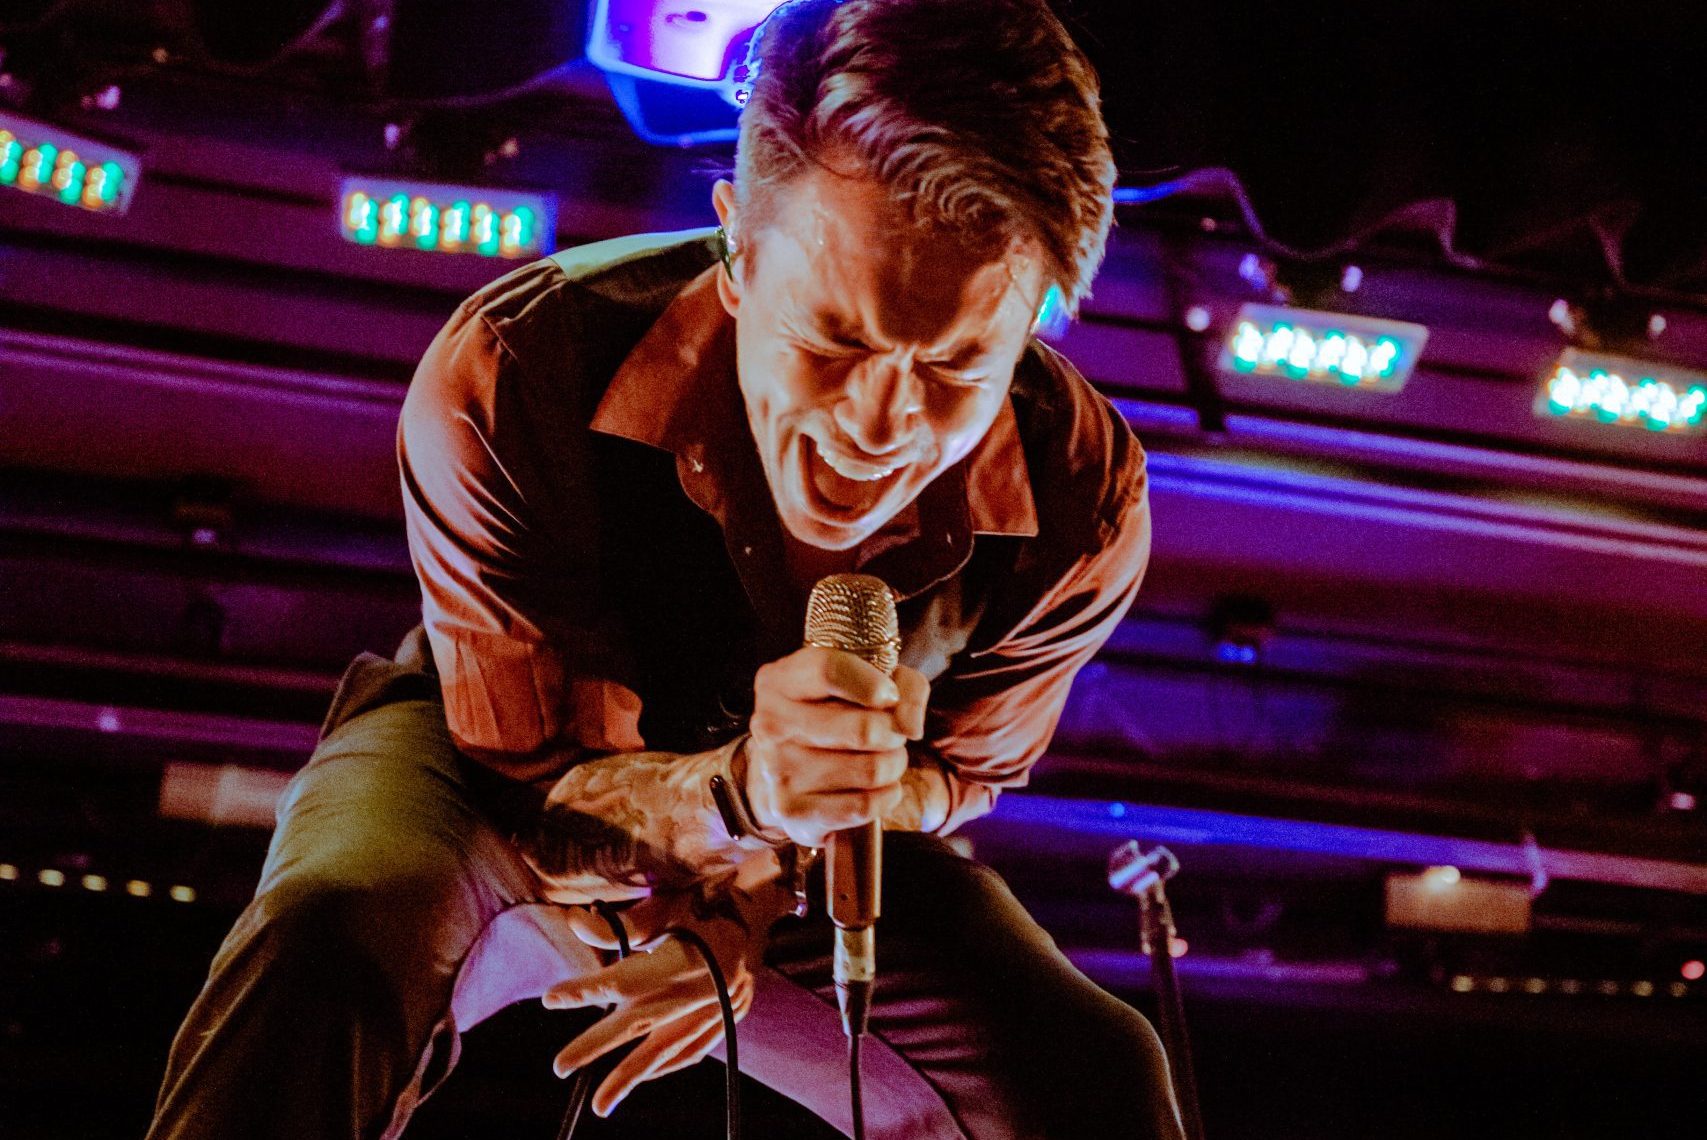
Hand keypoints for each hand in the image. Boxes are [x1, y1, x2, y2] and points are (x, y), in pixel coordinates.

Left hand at [542, 884, 785, 1116]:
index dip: (582, 991)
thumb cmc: (709, 897)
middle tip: (561, 1066)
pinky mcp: (728, 1014)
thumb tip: (575, 923)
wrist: (764, 903)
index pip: (620, 982)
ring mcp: (715, 1006)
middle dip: (595, 1045)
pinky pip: (694, 1048)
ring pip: (666, 1048)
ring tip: (601, 1103)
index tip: (550, 998)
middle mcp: (696, 989)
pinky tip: (648, 1073)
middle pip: (636, 1023)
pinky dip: (668, 1063)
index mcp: (680, 959)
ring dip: (630, 1075)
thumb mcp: (665, 905)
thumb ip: (619, 925)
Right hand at [743, 647, 929, 847]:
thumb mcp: (870, 682)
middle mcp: (770, 724)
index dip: (873, 684)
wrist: (795, 769)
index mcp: (779, 681)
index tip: (890, 696)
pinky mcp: (792, 811)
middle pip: (863, 729)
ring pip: (871, 770)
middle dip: (894, 733)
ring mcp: (778, 771)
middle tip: (891, 732)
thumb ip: (904, 686)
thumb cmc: (838, 714)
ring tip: (883, 757)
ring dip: (893, 764)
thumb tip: (910, 725)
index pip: (829, 671)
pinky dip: (886, 795)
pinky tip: (877, 786)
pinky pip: (864, 806)